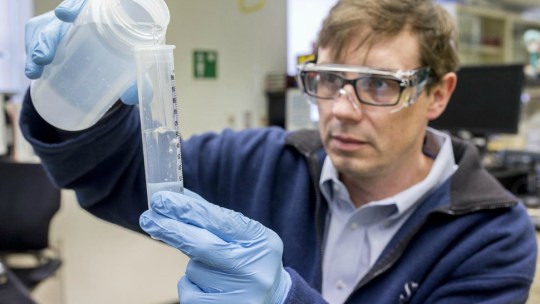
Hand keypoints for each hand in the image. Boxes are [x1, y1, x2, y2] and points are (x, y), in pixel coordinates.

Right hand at [24, 0, 137, 104]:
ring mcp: (63, 23)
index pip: (85, 4)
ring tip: (35, 71)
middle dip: (49, 36)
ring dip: (37, 48)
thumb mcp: (134, 69)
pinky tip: (33, 72)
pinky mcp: (49, 32)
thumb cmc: (126, 57)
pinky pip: (36, 37)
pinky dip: (32, 53)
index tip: (65, 16)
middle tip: (45, 57)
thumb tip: (131, 97)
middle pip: (61, 19)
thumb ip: (138, 82)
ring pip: (45, 28)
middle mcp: (81, 16)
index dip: (74, 6)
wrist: (110, 60)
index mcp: (104, 16)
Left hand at [139, 190, 291, 303]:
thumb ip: (214, 217)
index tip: (162, 200)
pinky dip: (191, 284)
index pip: (220, 221)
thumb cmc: (253, 258)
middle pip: (201, 246)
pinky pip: (189, 292)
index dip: (187, 209)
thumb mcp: (246, 234)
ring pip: (193, 270)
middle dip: (171, 229)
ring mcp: (240, 294)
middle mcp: (253, 269)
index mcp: (261, 241)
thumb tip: (179, 198)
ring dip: (194, 264)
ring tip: (216, 269)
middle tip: (148, 218)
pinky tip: (209, 285)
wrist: (275, 297)